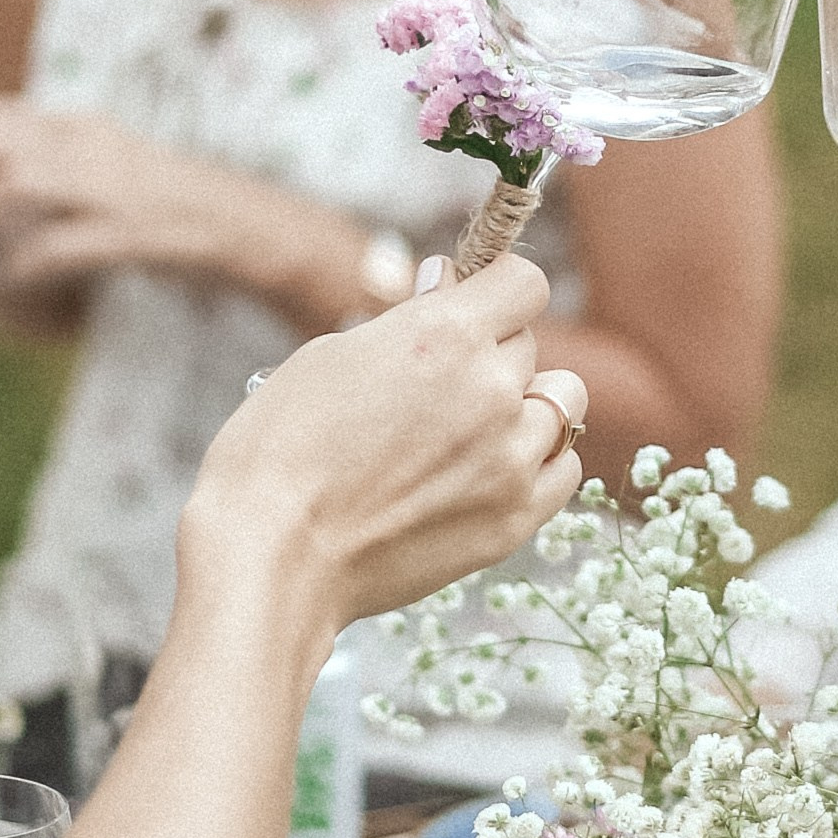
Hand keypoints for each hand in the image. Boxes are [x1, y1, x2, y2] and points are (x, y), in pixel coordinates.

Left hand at [0, 102, 248, 293]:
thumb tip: (3, 172)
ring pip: (17, 180)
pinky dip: (25, 261)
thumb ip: (64, 159)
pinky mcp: (125, 234)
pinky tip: (15, 276)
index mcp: (85, 129)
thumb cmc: (174, 199)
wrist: (244, 225)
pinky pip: (57, 244)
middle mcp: (91, 150)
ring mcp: (108, 190)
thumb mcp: (116, 159)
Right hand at [186, 254, 585, 627]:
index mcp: (445, 336)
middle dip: (489, 351)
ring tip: (469, 428)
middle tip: (436, 384)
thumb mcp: (332, 356)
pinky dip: (539, 460)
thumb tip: (447, 284)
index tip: (472, 302)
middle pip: (528, 344)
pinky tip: (492, 467)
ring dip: (524, 403)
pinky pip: (563, 468)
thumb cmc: (281, 449)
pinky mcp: (515, 518)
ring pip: (562, 401)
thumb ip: (407, 320)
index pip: (523, 282)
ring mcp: (511, 457)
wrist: (274, 555)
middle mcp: (492, 389)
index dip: (496, 287)